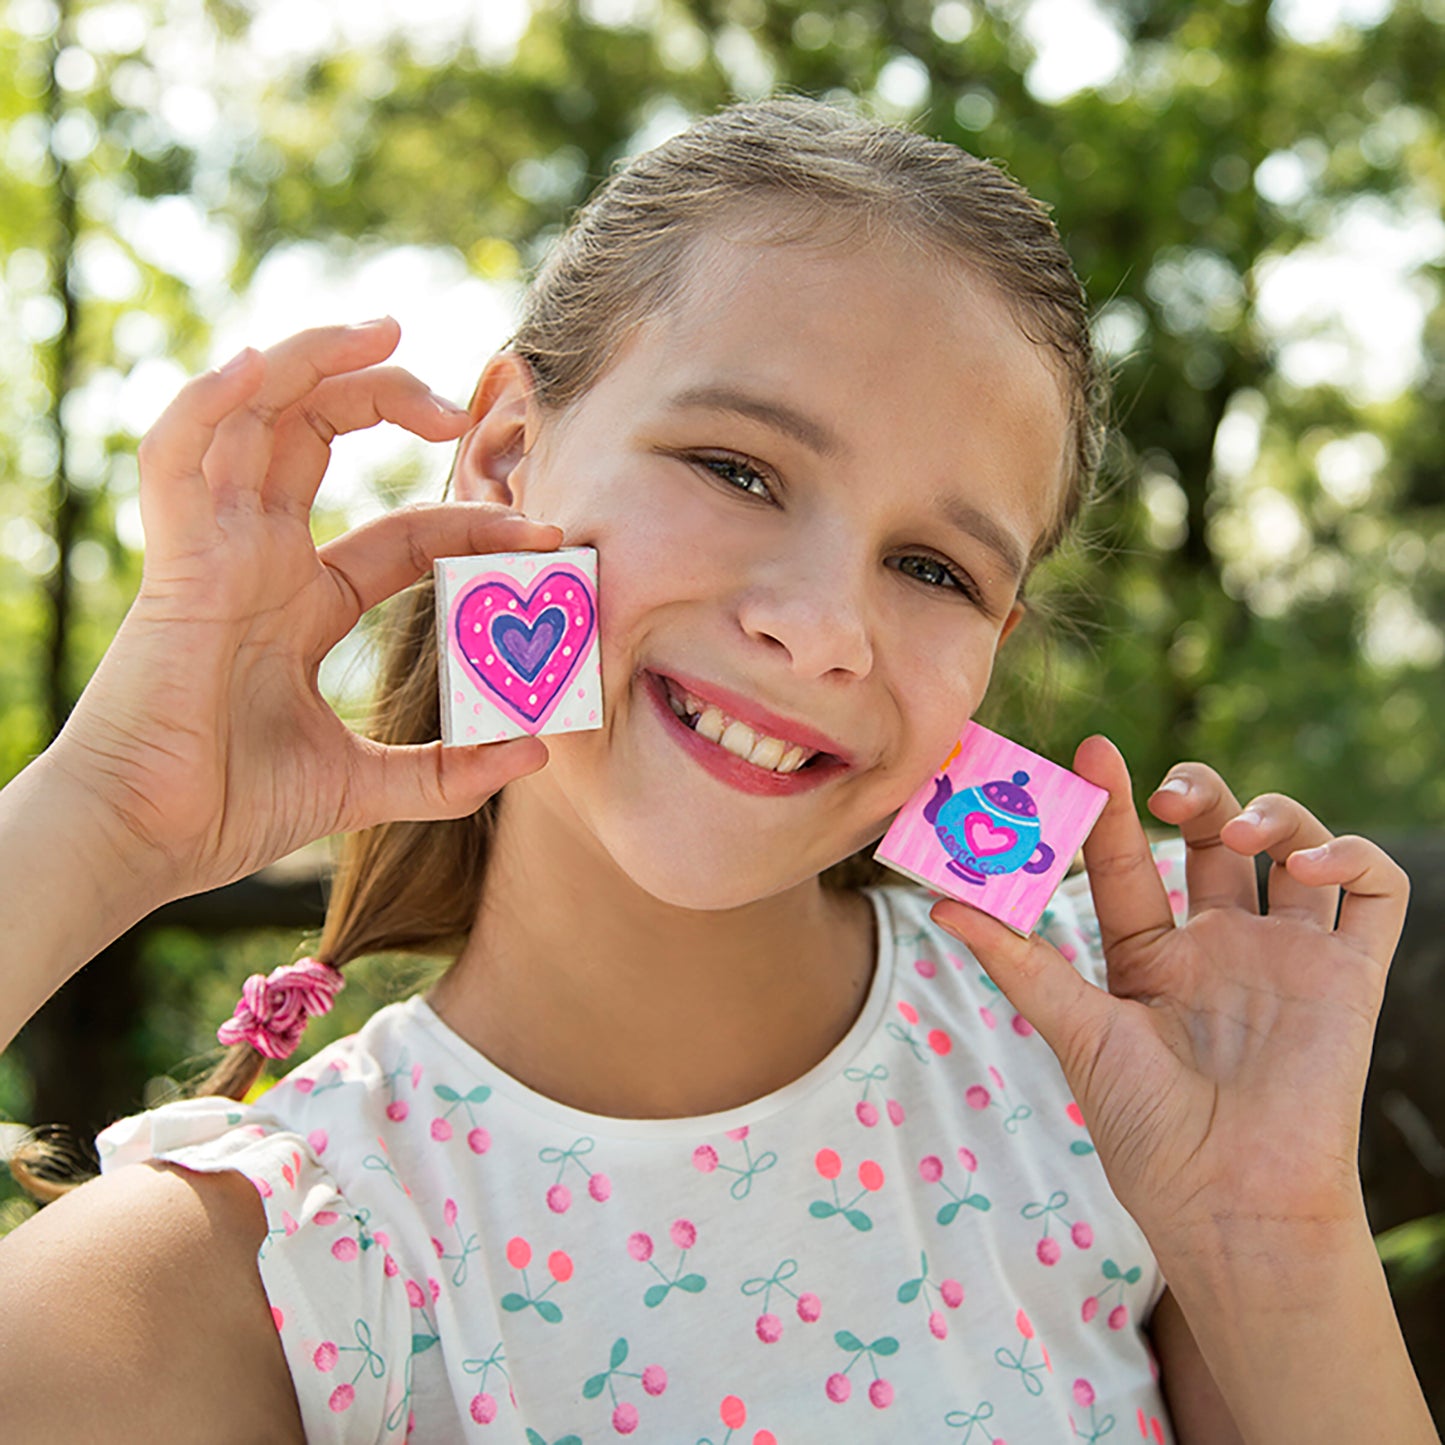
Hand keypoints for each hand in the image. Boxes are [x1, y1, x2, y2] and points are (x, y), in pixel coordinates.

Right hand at [50, 319, 560, 903]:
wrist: (145, 843)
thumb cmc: (230, 809)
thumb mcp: (364, 782)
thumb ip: (447, 772)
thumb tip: (536, 752)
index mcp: (301, 603)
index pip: (403, 535)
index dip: (470, 523)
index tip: (544, 532)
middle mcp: (259, 559)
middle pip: (319, 438)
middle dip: (388, 398)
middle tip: (458, 405)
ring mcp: (214, 550)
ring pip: (253, 415)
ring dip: (312, 361)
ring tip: (383, 331)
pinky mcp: (174, 560)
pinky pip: (177, 454)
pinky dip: (210, 400)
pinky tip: (259, 363)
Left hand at [929, 736, 1408, 1247]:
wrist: (1228, 1201)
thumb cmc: (1147, 1131)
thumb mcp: (1077, 1034)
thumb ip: (1020, 963)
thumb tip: (941, 904)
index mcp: (1153, 957)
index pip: (1132, 861)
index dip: (1113, 806)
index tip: (1091, 751)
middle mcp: (1221, 946)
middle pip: (1216, 836)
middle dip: (1198, 792)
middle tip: (1168, 793)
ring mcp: (1287, 955)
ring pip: (1294, 845)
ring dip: (1272, 813)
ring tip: (1238, 836)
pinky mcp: (1349, 975)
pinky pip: (1377, 894)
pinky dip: (1354, 858)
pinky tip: (1311, 868)